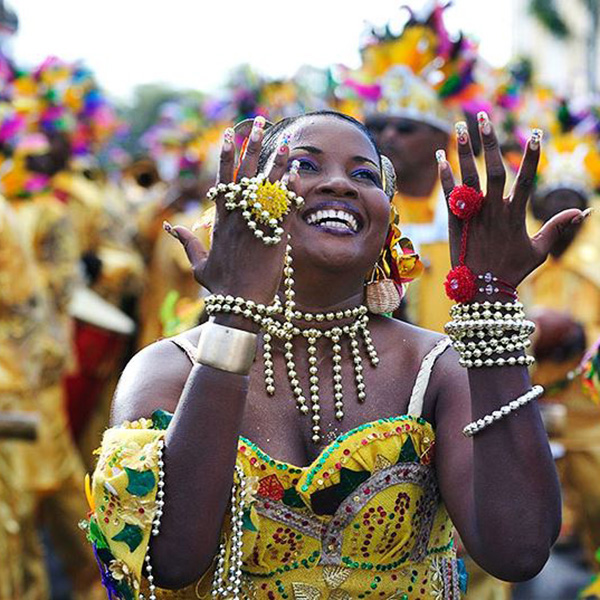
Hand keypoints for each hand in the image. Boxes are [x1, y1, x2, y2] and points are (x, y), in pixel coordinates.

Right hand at [164, 117, 298, 305]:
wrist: (240, 304)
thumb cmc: (221, 286)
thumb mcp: (199, 264)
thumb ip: (187, 242)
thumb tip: (169, 226)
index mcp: (221, 221)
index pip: (223, 179)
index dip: (227, 155)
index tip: (229, 134)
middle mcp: (238, 218)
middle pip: (245, 174)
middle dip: (252, 145)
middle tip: (260, 123)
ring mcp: (258, 225)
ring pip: (267, 187)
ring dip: (277, 162)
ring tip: (285, 141)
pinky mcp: (276, 237)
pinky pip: (285, 208)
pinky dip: (291, 189)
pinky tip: (297, 172)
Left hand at [438, 113, 588, 287]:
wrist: (483, 290)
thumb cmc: (513, 271)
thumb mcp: (540, 250)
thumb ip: (558, 227)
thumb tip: (585, 211)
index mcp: (516, 214)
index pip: (527, 179)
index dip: (532, 156)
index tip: (535, 133)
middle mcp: (494, 210)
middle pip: (494, 169)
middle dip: (490, 142)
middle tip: (484, 117)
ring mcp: (473, 215)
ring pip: (469, 177)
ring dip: (464, 151)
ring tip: (460, 127)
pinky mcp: (455, 222)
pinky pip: (449, 195)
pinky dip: (445, 176)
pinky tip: (440, 157)